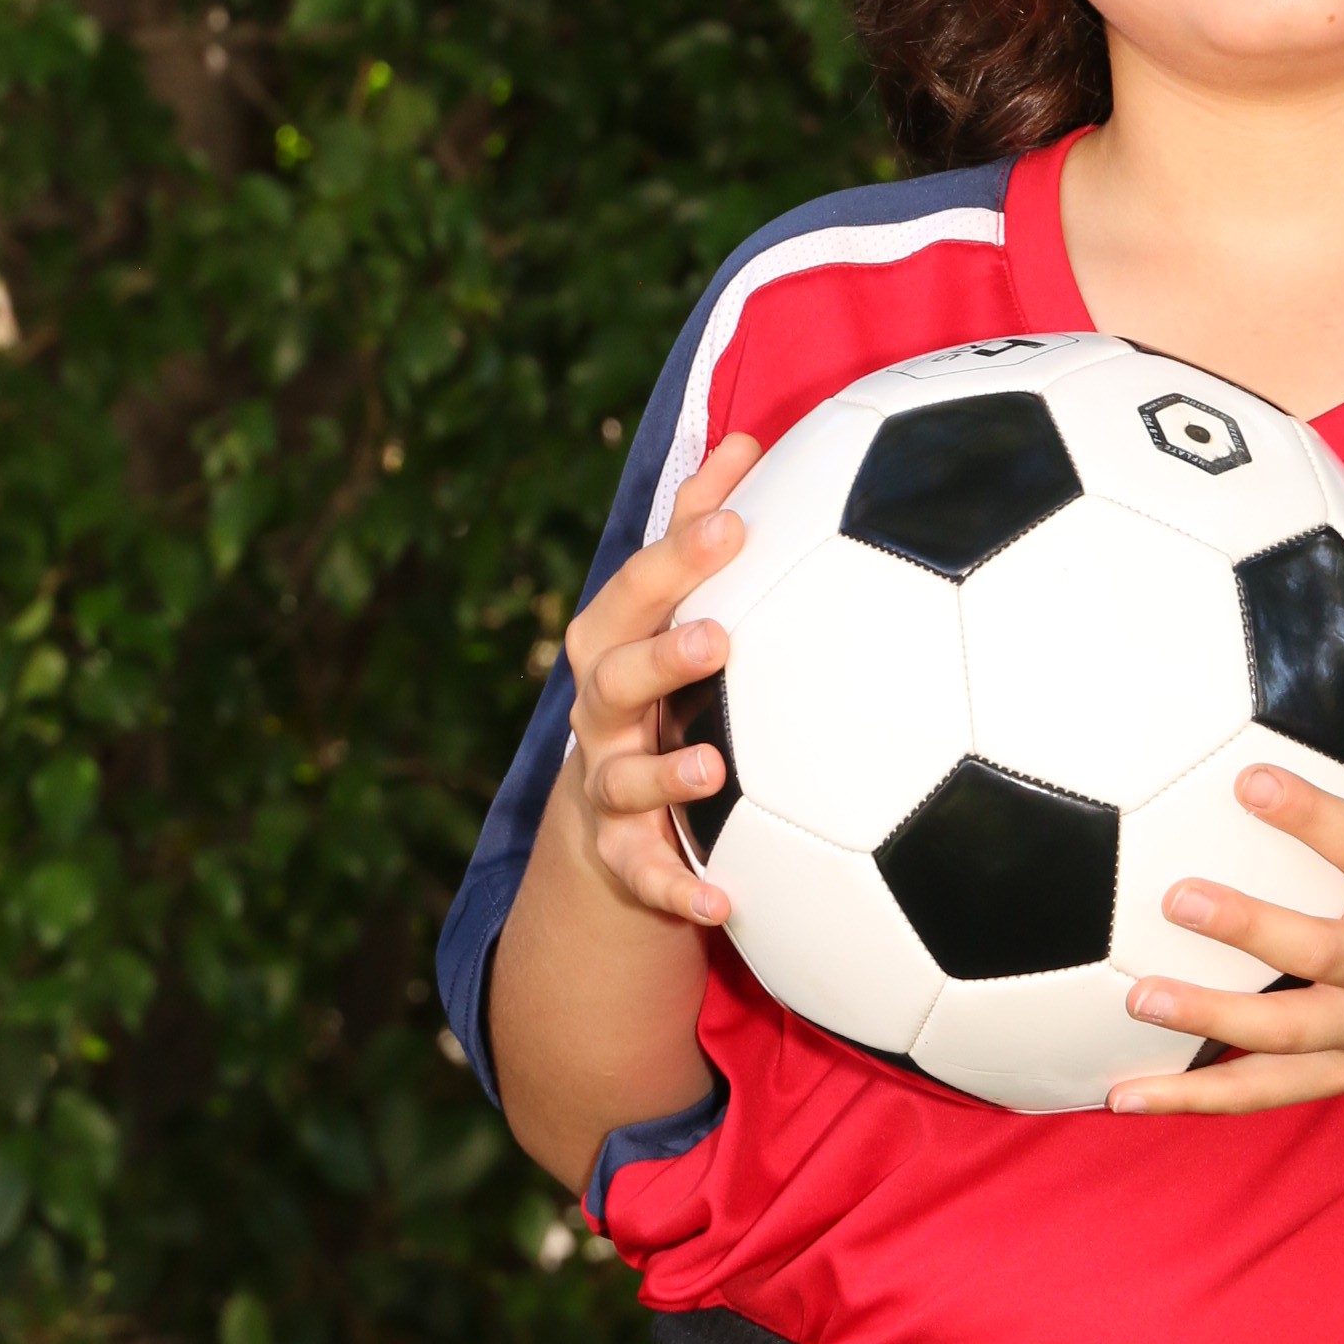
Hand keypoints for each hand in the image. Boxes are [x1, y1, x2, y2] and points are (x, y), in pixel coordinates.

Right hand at [559, 433, 759, 927]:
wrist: (607, 810)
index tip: (736, 523)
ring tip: (714, 770)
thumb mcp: (671, 608)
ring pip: (620, 777)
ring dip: (664, 773)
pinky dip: (677, 891)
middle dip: (660, 654)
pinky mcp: (620, 854)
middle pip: (613, 676)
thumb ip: (700, 527)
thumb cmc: (658, 682)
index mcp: (615, 641)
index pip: (635, 590)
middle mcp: (599, 711)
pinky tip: (723, 905)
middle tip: (719, 637)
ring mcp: (605, 783)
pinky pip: (645, 876)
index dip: (678, 557)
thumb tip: (745, 438)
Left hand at [1107, 636, 1343, 1113]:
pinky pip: (1265, 1092)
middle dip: (1254, 929)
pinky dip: (1197, 1099)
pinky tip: (1123, 1094)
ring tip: (1137, 994)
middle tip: (1178, 895)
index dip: (1315, 819)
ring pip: (1287, 1034)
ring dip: (1211, 1021)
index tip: (1249, 779)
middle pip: (1327, 953)